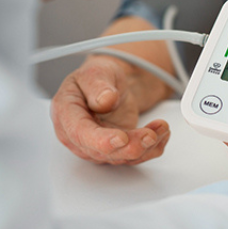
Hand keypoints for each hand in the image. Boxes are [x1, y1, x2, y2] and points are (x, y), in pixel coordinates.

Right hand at [50, 56, 170, 164]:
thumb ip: (97, 85)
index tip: (121, 137)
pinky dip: (151, 148)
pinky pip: (133, 156)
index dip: (101, 140)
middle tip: (150, 135)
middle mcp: (78, 135)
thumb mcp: (96, 71)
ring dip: (144, 147)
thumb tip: (104, 100)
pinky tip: (161, 133)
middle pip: (102, 151)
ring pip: (120, 157)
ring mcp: (96, 145)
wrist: (110, 84)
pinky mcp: (115, 150)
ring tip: (161, 128)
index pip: (80, 133)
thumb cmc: (98, 77)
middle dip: (129, 146)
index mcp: (66, 113)